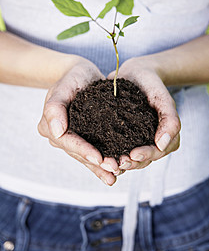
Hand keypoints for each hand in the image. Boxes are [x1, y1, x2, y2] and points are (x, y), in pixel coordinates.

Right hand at [38, 57, 119, 184]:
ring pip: (85, 157)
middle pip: (77, 153)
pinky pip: (91, 153)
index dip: (82, 151)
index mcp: (49, 125)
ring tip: (115, 176)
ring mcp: (71, 138)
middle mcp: (58, 135)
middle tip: (114, 169)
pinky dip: (101, 165)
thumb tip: (56, 131)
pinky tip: (113, 174)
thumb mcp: (64, 86)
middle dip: (95, 163)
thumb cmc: (73, 77)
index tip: (98, 158)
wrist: (81, 75)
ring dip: (100, 168)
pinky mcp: (83, 138)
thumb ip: (55, 106)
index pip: (66, 141)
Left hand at [108, 56, 180, 170]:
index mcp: (165, 135)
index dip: (147, 156)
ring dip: (120, 163)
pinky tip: (99, 155)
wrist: (136, 72)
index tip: (133, 155)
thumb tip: (162, 145)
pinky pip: (116, 148)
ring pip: (130, 158)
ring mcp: (136, 139)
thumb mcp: (163, 98)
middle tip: (117, 164)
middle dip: (131, 164)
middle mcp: (151, 141)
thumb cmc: (152, 84)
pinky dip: (110, 154)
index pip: (158, 152)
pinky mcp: (121, 135)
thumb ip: (169, 120)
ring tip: (107, 163)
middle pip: (143, 160)